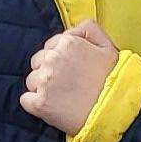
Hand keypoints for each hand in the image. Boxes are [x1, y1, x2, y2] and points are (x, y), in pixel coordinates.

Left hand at [21, 20, 119, 135]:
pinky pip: (26, 100)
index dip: (59, 60)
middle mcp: (52, 59)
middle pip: (37, 63)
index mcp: (67, 43)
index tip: (71, 71)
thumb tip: (70, 31)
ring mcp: (44, 81)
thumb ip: (88, 30)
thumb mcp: (108, 46)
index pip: (49, 47)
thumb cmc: (114, 80)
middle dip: (48, 72)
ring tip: (62, 97)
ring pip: (32, 81)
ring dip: (42, 88)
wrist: (114, 111)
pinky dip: (35, 104)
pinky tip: (52, 107)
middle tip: (67, 85)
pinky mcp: (39, 103)